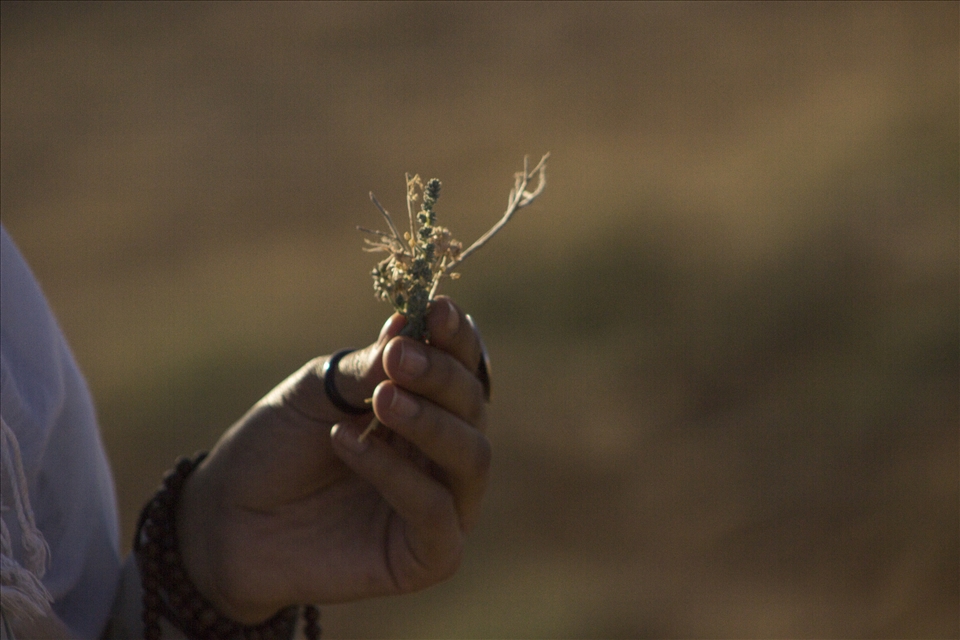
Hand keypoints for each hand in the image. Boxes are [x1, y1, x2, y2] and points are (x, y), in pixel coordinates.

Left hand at [175, 297, 490, 623]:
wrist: (227, 518)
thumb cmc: (277, 445)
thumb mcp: (317, 391)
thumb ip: (367, 366)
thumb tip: (410, 324)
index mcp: (427, 406)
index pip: (463, 367)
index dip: (456, 338)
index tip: (437, 308)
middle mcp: (444, 453)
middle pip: (474, 406)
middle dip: (441, 376)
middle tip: (397, 358)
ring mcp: (442, 506)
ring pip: (473, 457)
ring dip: (431, 422)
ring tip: (381, 399)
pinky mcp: (428, 556)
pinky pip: (435, 510)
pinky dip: (397, 474)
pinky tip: (347, 444)